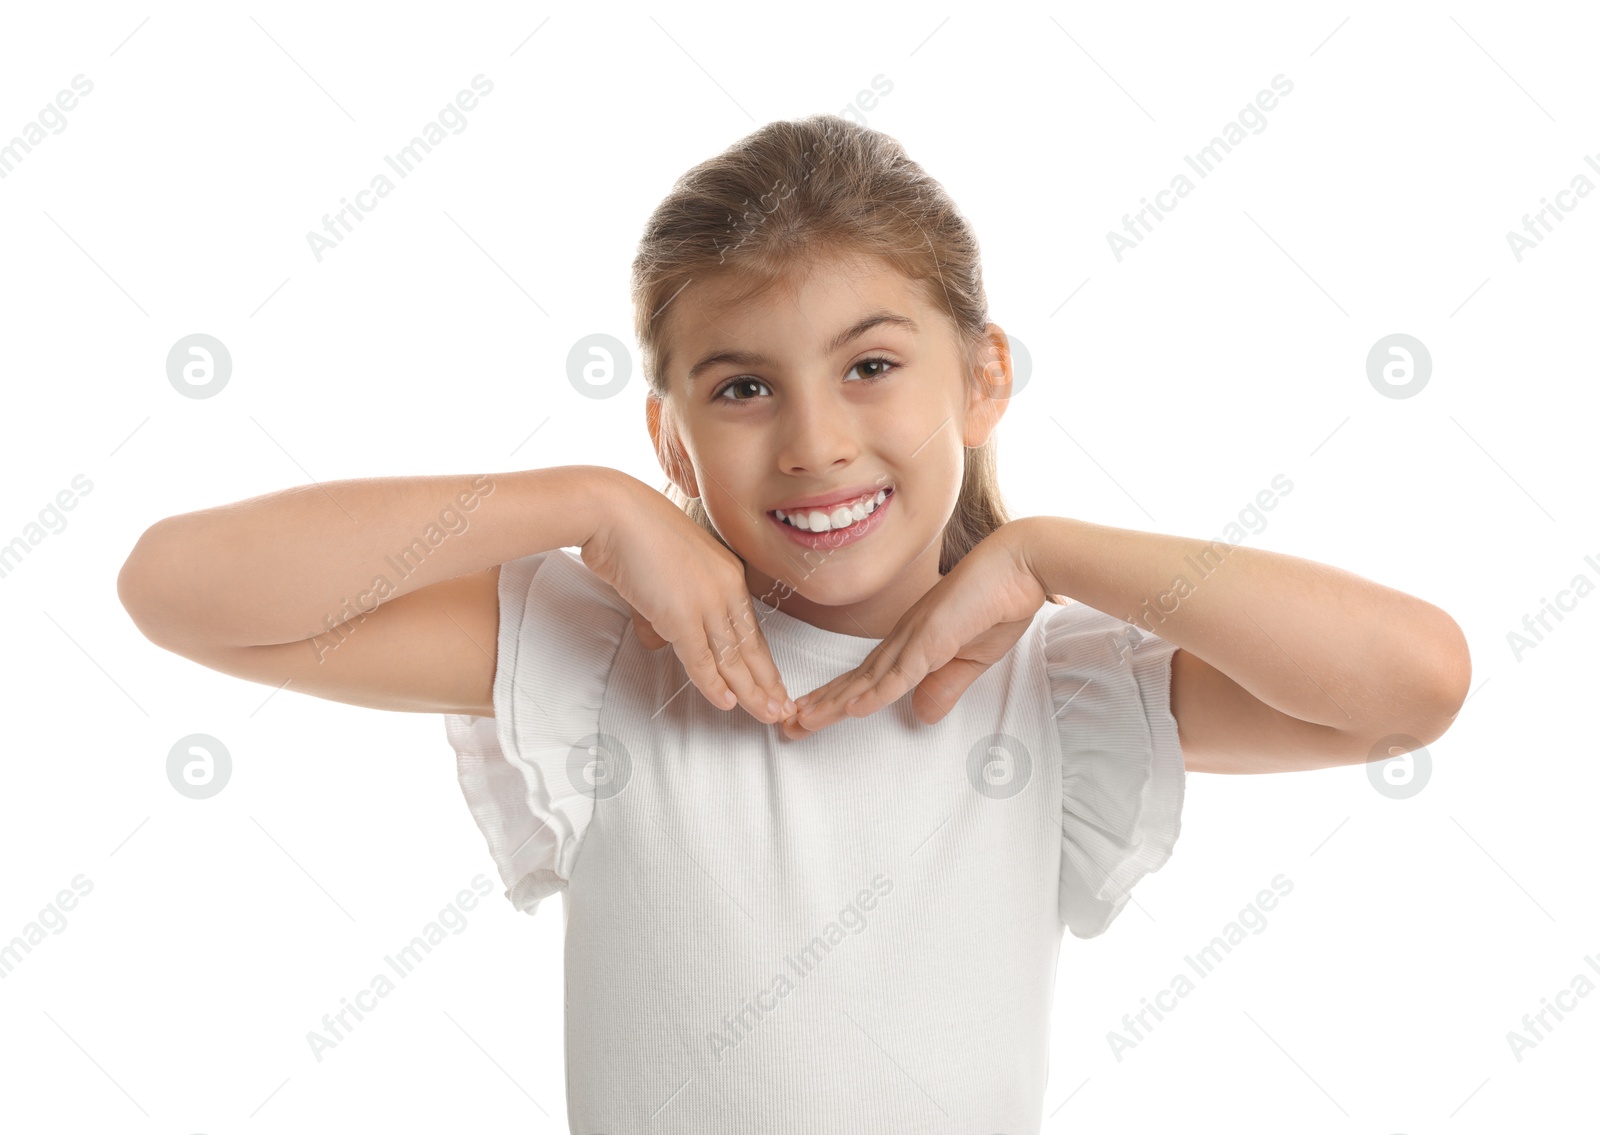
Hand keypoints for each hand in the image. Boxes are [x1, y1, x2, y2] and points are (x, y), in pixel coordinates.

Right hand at [579, 472, 794, 725]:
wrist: (614, 511)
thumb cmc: (633, 531)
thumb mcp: (665, 571)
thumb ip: (668, 608)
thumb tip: (659, 638)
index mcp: (728, 573)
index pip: (751, 627)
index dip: (763, 659)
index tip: (775, 681)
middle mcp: (725, 588)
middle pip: (751, 646)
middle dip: (769, 682)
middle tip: (784, 708)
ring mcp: (706, 602)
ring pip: (734, 658)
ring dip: (751, 691)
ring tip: (768, 714)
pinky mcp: (681, 615)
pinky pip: (702, 659)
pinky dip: (715, 684)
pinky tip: (728, 703)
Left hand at [783, 520, 1048, 739]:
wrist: (1020, 565)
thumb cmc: (999, 603)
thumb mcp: (971, 660)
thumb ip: (944, 686)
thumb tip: (922, 715)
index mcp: (911, 641)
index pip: (866, 677)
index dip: (837, 698)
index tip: (809, 714)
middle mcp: (904, 638)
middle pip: (855, 680)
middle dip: (820, 705)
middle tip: (786, 725)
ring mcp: (916, 637)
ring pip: (868, 679)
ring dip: (835, 703)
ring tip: (801, 722)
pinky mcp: (934, 638)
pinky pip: (901, 672)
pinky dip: (877, 692)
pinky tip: (854, 709)